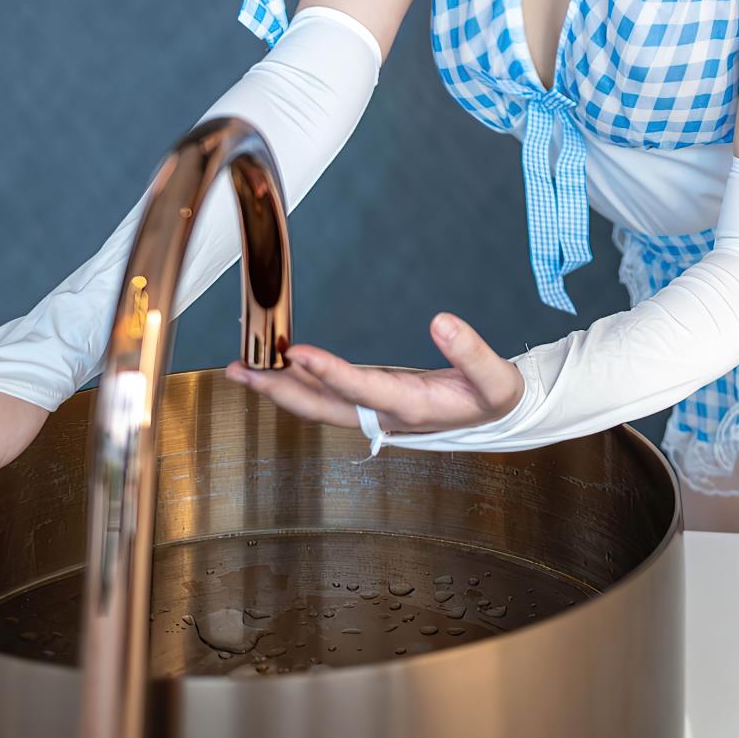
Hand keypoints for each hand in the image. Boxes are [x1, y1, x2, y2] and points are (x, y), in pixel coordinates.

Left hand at [225, 311, 525, 438]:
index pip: (361, 390)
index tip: (297, 352)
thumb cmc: (494, 397)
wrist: (497, 416)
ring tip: (243, 371)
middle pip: (322, 408)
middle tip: (241, 371)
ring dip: (280, 389)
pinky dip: (299, 384)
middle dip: (280, 390)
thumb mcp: (496, 378)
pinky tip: (280, 370)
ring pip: (318, 405)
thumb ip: (472, 352)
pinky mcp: (371, 402)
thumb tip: (442, 320)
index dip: (328, 372)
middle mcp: (385, 414)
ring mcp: (374, 411)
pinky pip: (326, 397)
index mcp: (413, 408)